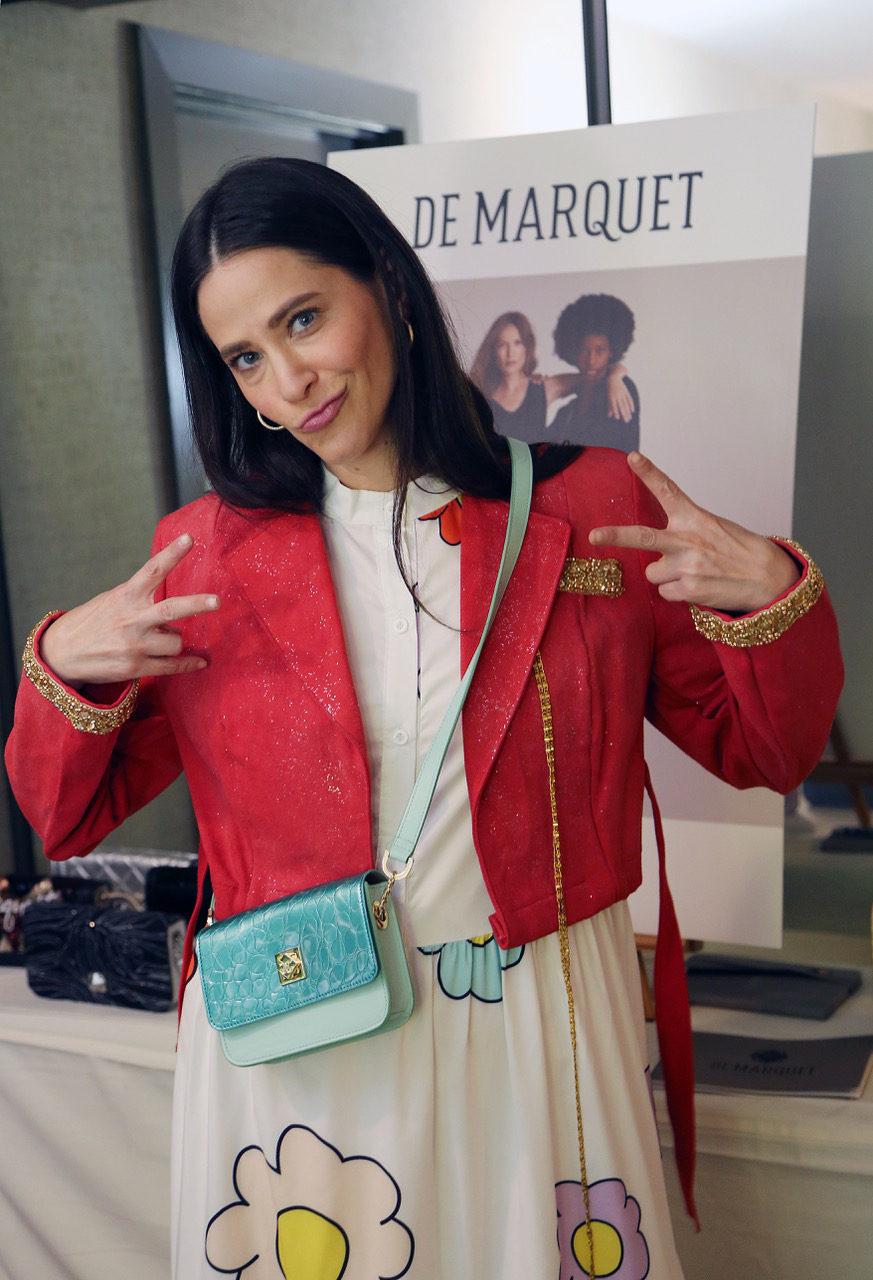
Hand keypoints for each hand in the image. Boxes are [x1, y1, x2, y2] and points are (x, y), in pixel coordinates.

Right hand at [39, 535, 219, 687]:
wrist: (61, 654)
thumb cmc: (92, 622)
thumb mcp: (111, 600)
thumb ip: (139, 597)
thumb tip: (169, 601)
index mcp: (126, 595)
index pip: (152, 570)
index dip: (172, 553)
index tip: (190, 538)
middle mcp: (132, 619)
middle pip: (171, 609)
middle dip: (196, 604)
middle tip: (217, 601)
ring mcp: (134, 644)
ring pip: (176, 640)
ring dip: (176, 639)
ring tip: (163, 638)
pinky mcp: (135, 667)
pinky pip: (171, 666)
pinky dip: (189, 664)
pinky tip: (200, 662)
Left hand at [589, 453, 799, 612]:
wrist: (769, 578)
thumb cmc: (739, 551)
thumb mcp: (714, 528)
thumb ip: (685, 530)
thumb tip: (658, 548)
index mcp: (695, 518)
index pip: (669, 491)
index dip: (649, 473)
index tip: (633, 457)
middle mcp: (687, 540)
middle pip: (642, 536)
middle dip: (614, 536)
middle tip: (593, 535)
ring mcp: (687, 566)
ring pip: (653, 573)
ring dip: (666, 575)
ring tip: (693, 572)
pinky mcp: (689, 589)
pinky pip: (665, 593)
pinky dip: (677, 592)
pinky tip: (698, 586)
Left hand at [606, 364, 632, 423]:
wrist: (613, 377)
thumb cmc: (609, 389)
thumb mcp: (607, 397)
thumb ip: (609, 407)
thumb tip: (609, 416)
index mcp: (611, 397)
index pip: (614, 406)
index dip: (616, 412)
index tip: (617, 418)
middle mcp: (617, 395)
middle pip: (621, 406)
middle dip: (624, 414)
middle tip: (626, 421)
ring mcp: (622, 393)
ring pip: (626, 404)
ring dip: (628, 412)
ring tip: (629, 418)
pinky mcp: (626, 392)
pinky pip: (629, 399)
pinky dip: (631, 405)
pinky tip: (632, 411)